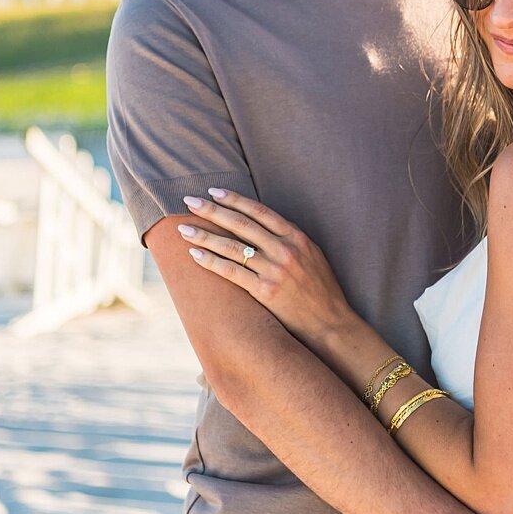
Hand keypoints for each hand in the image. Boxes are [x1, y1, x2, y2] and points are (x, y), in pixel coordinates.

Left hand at [179, 189, 356, 346]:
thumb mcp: (312, 255)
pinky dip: (210, 262)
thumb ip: (290, 239)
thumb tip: (261, 225)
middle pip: (241, 224)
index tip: (214, 191)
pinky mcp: (264, 291)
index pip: (260, 211)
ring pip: (232, 247)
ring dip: (204, 235)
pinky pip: (231, 272)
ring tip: (183, 228)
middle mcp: (285, 250)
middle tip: (190, 200)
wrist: (329, 322)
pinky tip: (194, 254)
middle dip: (212, 210)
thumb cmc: (320, 289)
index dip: (235, 199)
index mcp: (297, 237)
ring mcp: (274, 270)